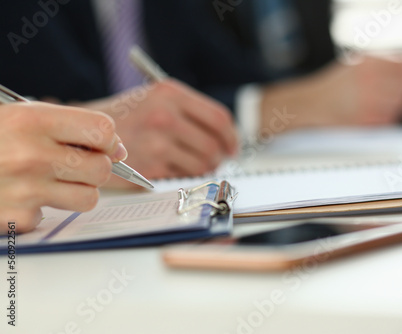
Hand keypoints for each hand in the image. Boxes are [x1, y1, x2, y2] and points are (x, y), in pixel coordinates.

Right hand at [0, 102, 126, 233]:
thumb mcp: (21, 116)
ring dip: (76, 191)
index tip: (96, 142)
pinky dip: (41, 209)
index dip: (105, 138)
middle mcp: (31, 155)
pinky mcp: (16, 218)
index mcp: (32, 120)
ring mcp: (24, 190)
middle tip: (72, 164)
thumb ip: (72, 128)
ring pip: (89, 198)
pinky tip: (19, 195)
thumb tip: (119, 151)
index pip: (102, 130)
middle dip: (94, 167)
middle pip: (102, 169)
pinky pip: (53, 216)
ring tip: (50, 180)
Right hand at [84, 79, 238, 187]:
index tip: (232, 147)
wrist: (83, 135)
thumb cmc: (125, 118)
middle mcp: (164, 114)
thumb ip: (188, 112)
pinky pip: (184, 176)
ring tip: (192, 165)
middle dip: (219, 157)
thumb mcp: (155, 99)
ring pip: (203, 164)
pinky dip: (183, 176)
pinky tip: (171, 169)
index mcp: (170, 92)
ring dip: (204, 169)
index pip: (219, 118)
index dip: (231, 137)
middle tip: (215, 161)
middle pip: (214, 144)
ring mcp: (157, 141)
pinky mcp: (149, 166)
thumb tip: (226, 138)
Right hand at [260, 56, 401, 131]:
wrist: (308, 108)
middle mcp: (375, 81)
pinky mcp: (370, 124)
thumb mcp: (356, 65)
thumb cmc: (330, 88)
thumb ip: (384, 64)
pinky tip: (363, 116)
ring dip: (390, 108)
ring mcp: (374, 103)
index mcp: (373, 64)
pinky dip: (380, 121)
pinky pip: (387, 122)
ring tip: (367, 106)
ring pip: (399, 107)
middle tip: (385, 96)